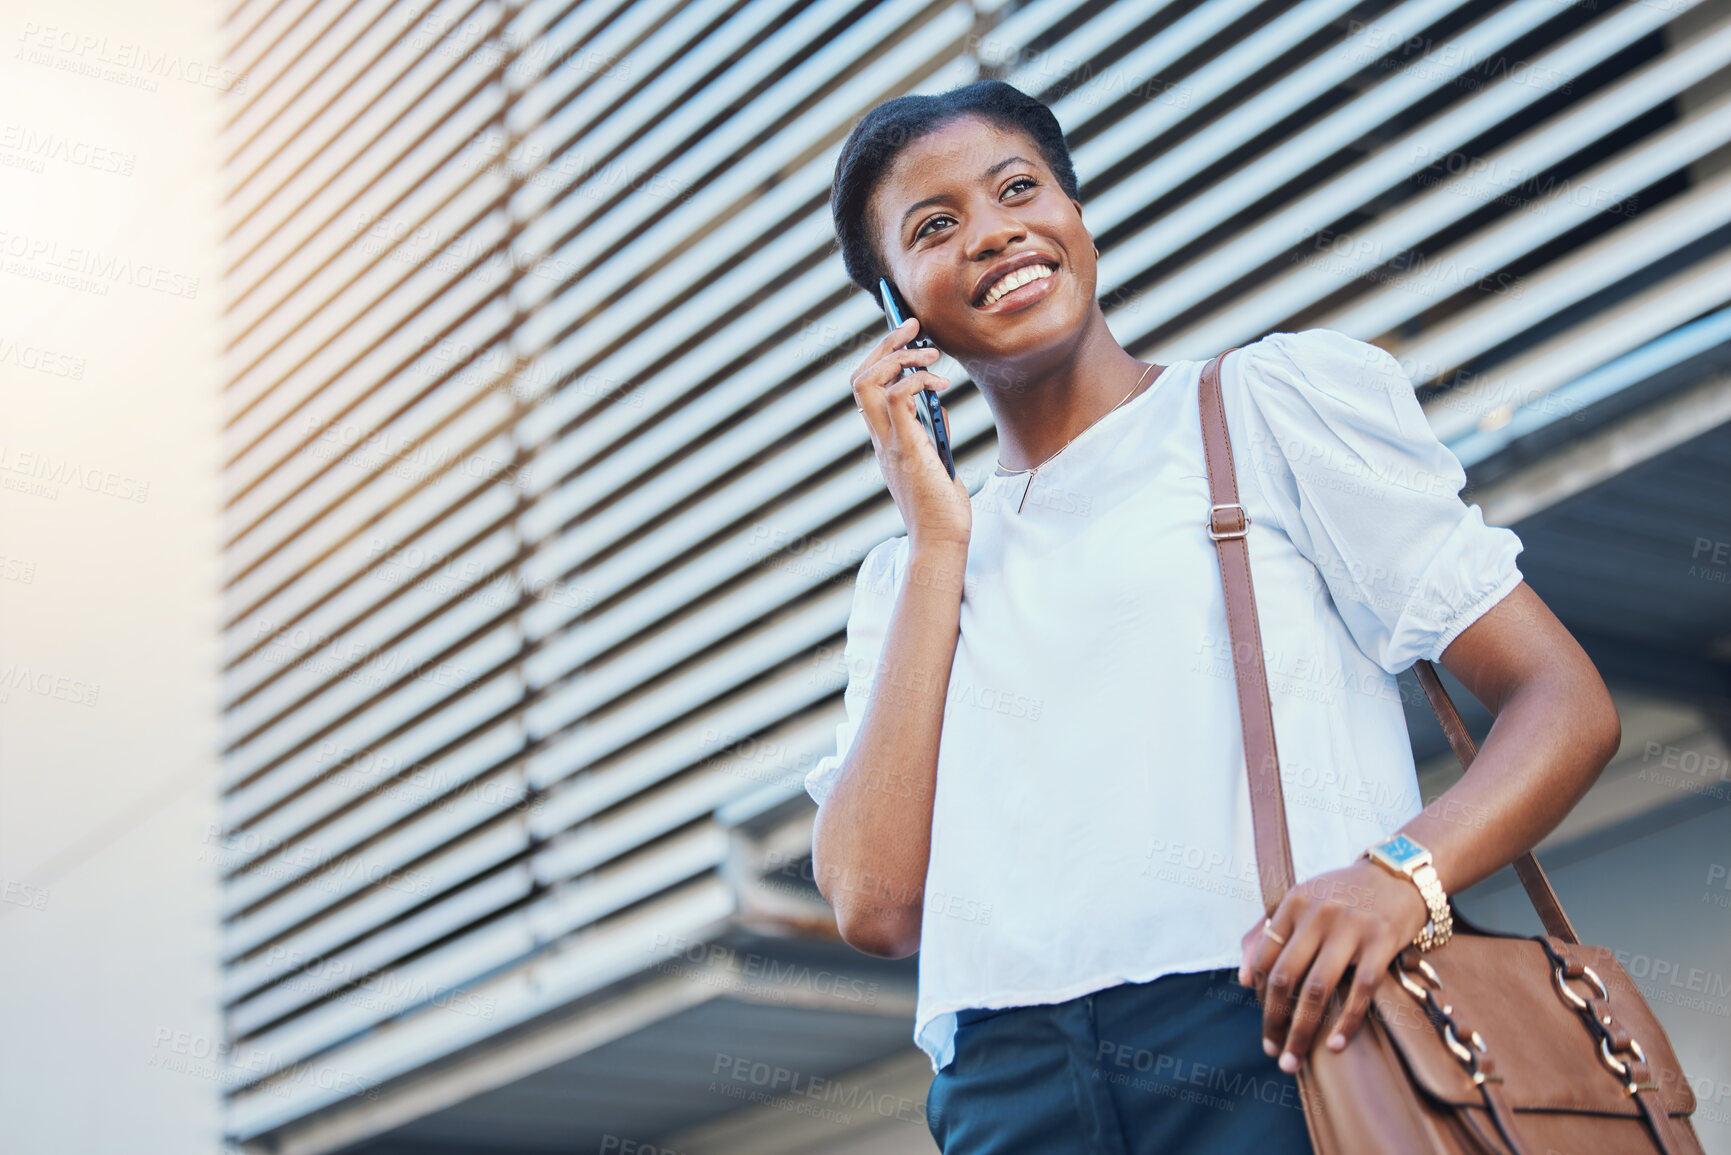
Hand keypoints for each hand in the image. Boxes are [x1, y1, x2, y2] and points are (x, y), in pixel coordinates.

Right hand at [851, 317, 971, 551]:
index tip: (906, 335)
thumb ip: (932, 429)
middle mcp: (880, 439)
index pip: (866, 387)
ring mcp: (889, 444)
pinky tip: (941, 384)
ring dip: (899, 357)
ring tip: (932, 354)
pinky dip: (916, 380)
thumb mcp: (937, 457)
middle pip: (860, 377)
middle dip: (885, 343)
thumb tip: (937, 399)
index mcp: (884, 440)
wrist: (942, 540)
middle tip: (913, 325)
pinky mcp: (907, 449)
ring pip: (868, 383)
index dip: (880, 354)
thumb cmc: (942, 505)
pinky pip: (897, 399)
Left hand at [1237, 859, 1429, 1073]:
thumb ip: (1267, 932)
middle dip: (1273, 1020)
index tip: (1263, 1019)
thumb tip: (1242, 979)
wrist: (1398, 876)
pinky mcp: (1381, 943)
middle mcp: (1317, 914)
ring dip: (1302, 1030)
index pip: (1264, 956)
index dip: (1259, 994)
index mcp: (1293, 903)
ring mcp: (1350, 929)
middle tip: (1272, 1051)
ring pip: (1316, 989)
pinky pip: (1359, 991)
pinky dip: (1346, 1022)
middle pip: (1285, 977)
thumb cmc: (1343, 893)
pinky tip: (1336, 1045)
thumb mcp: (1302, 900)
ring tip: (1293, 1058)